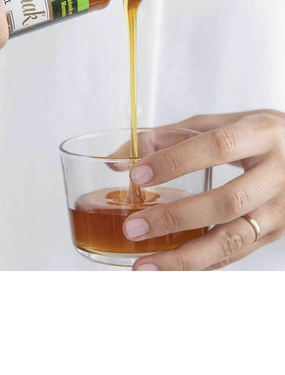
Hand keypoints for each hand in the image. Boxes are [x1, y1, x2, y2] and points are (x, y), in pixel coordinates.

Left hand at [123, 110, 284, 269]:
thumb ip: (171, 136)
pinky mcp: (276, 233)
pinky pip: (235, 254)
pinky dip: (200, 263)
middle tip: (133, 227)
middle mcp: (277, 173)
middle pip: (227, 202)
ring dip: (185, 257)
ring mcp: (281, 209)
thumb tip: (120, 158)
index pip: (218, 146)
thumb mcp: (222, 122)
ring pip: (234, 240)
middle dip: (176, 217)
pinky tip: (169, 267)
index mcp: (262, 134)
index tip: (137, 174)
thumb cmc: (258, 134)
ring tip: (143, 264)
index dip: (176, 161)